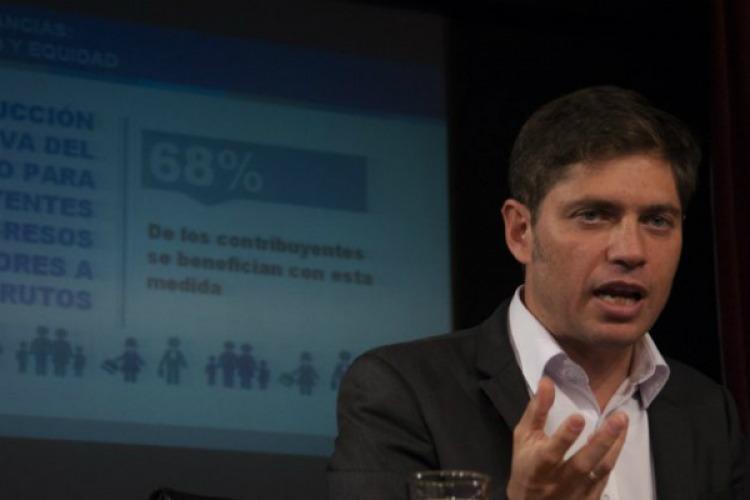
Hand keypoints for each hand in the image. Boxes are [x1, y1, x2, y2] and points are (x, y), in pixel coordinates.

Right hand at [506, 377, 628, 499]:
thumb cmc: (526, 466)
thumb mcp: (523, 438)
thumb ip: (536, 411)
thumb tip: (547, 382)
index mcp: (538, 465)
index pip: (552, 452)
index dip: (565, 436)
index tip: (579, 417)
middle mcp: (559, 481)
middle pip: (583, 464)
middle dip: (602, 441)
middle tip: (618, 418)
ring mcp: (576, 492)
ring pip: (599, 470)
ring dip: (614, 446)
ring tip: (622, 422)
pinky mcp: (589, 498)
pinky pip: (604, 478)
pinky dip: (612, 458)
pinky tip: (617, 440)